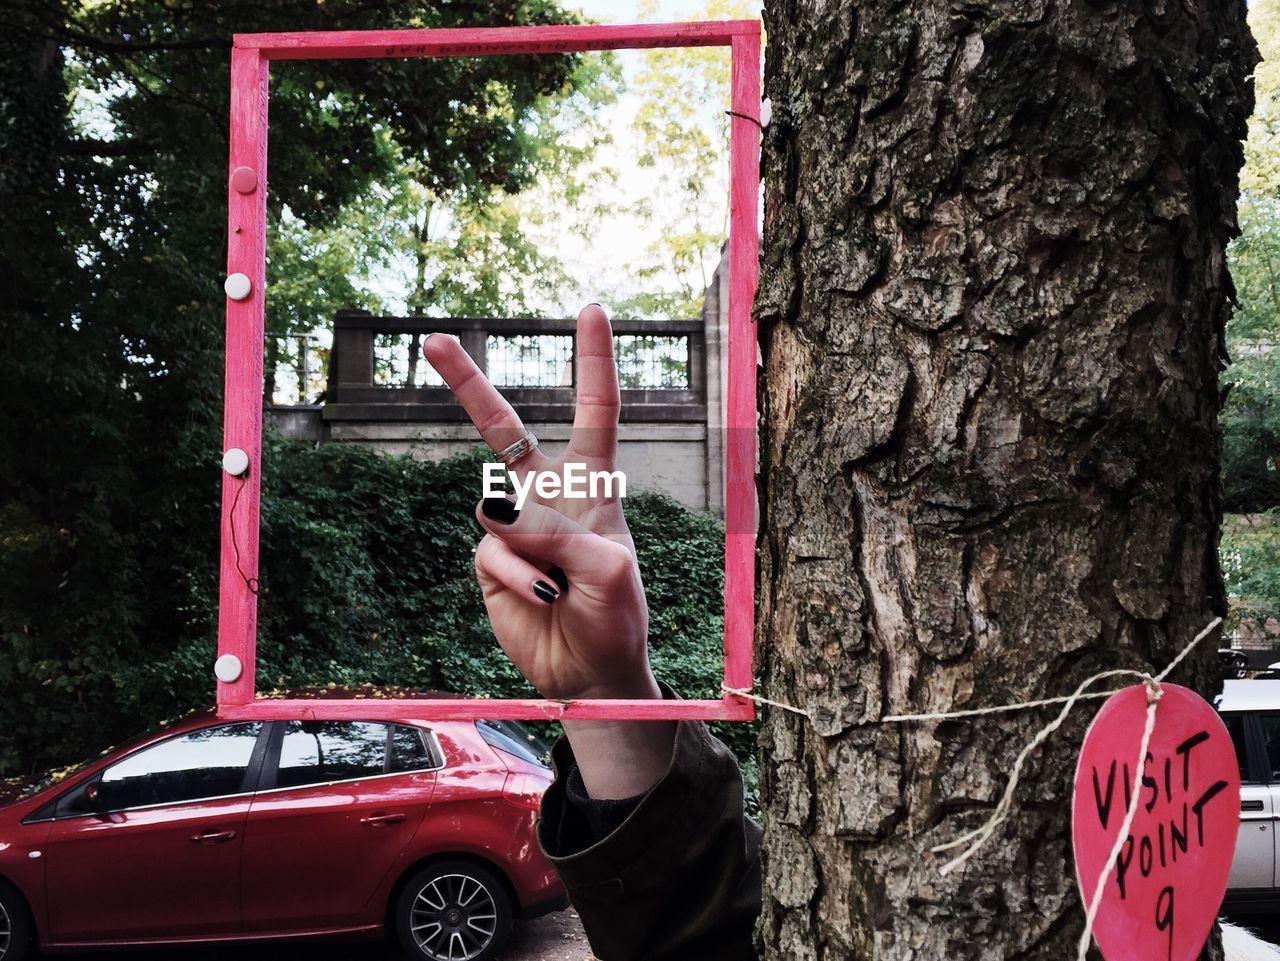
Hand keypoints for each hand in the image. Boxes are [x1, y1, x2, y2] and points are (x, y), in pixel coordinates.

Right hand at [422, 304, 657, 702]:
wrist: (590, 674)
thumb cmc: (616, 616)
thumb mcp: (611, 570)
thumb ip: (561, 532)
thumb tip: (495, 512)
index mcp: (593, 486)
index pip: (594, 415)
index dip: (594, 363)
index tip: (593, 311)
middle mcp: (547, 498)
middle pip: (502, 430)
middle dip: (467, 385)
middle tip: (433, 341)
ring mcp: (513, 529)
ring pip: (495, 508)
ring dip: (529, 550)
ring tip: (561, 588)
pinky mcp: (490, 563)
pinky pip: (491, 552)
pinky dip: (518, 575)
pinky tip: (541, 597)